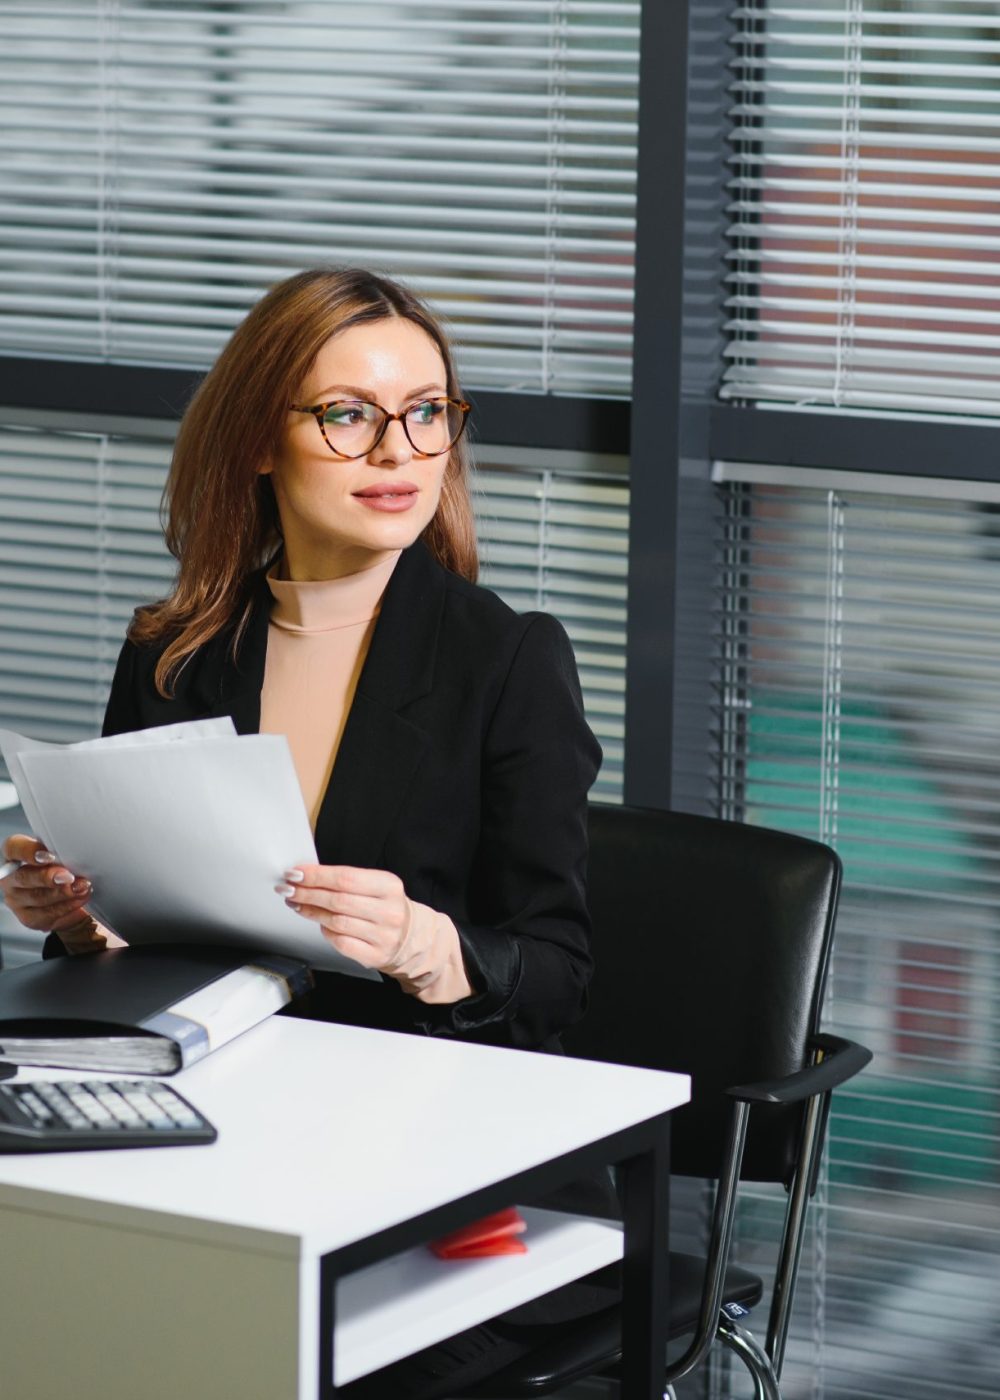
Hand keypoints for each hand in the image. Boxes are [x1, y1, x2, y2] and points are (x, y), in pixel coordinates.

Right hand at [0, 834, 104, 951]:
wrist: (71, 894)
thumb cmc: (65, 865)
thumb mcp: (63, 853)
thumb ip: (62, 851)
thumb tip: (75, 850)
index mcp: (15, 855)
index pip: (13, 848)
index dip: (28, 851)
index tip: (48, 856)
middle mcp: (11, 878)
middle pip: (23, 877)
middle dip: (48, 877)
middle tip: (68, 877)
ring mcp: (17, 900)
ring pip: (37, 898)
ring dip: (63, 893)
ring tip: (82, 887)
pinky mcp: (29, 918)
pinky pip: (47, 915)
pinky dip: (67, 907)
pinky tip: (80, 899)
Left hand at [277, 864, 473, 1003]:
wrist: (410, 937)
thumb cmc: (385, 906)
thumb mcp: (375, 885)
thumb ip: (346, 880)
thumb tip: (306, 876)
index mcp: (389, 886)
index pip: (346, 878)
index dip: (317, 875)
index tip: (296, 873)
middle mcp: (389, 911)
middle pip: (338, 900)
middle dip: (308, 893)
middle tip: (288, 888)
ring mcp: (383, 935)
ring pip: (336, 922)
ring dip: (311, 911)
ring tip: (297, 903)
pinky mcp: (374, 955)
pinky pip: (341, 942)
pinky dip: (326, 932)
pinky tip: (320, 924)